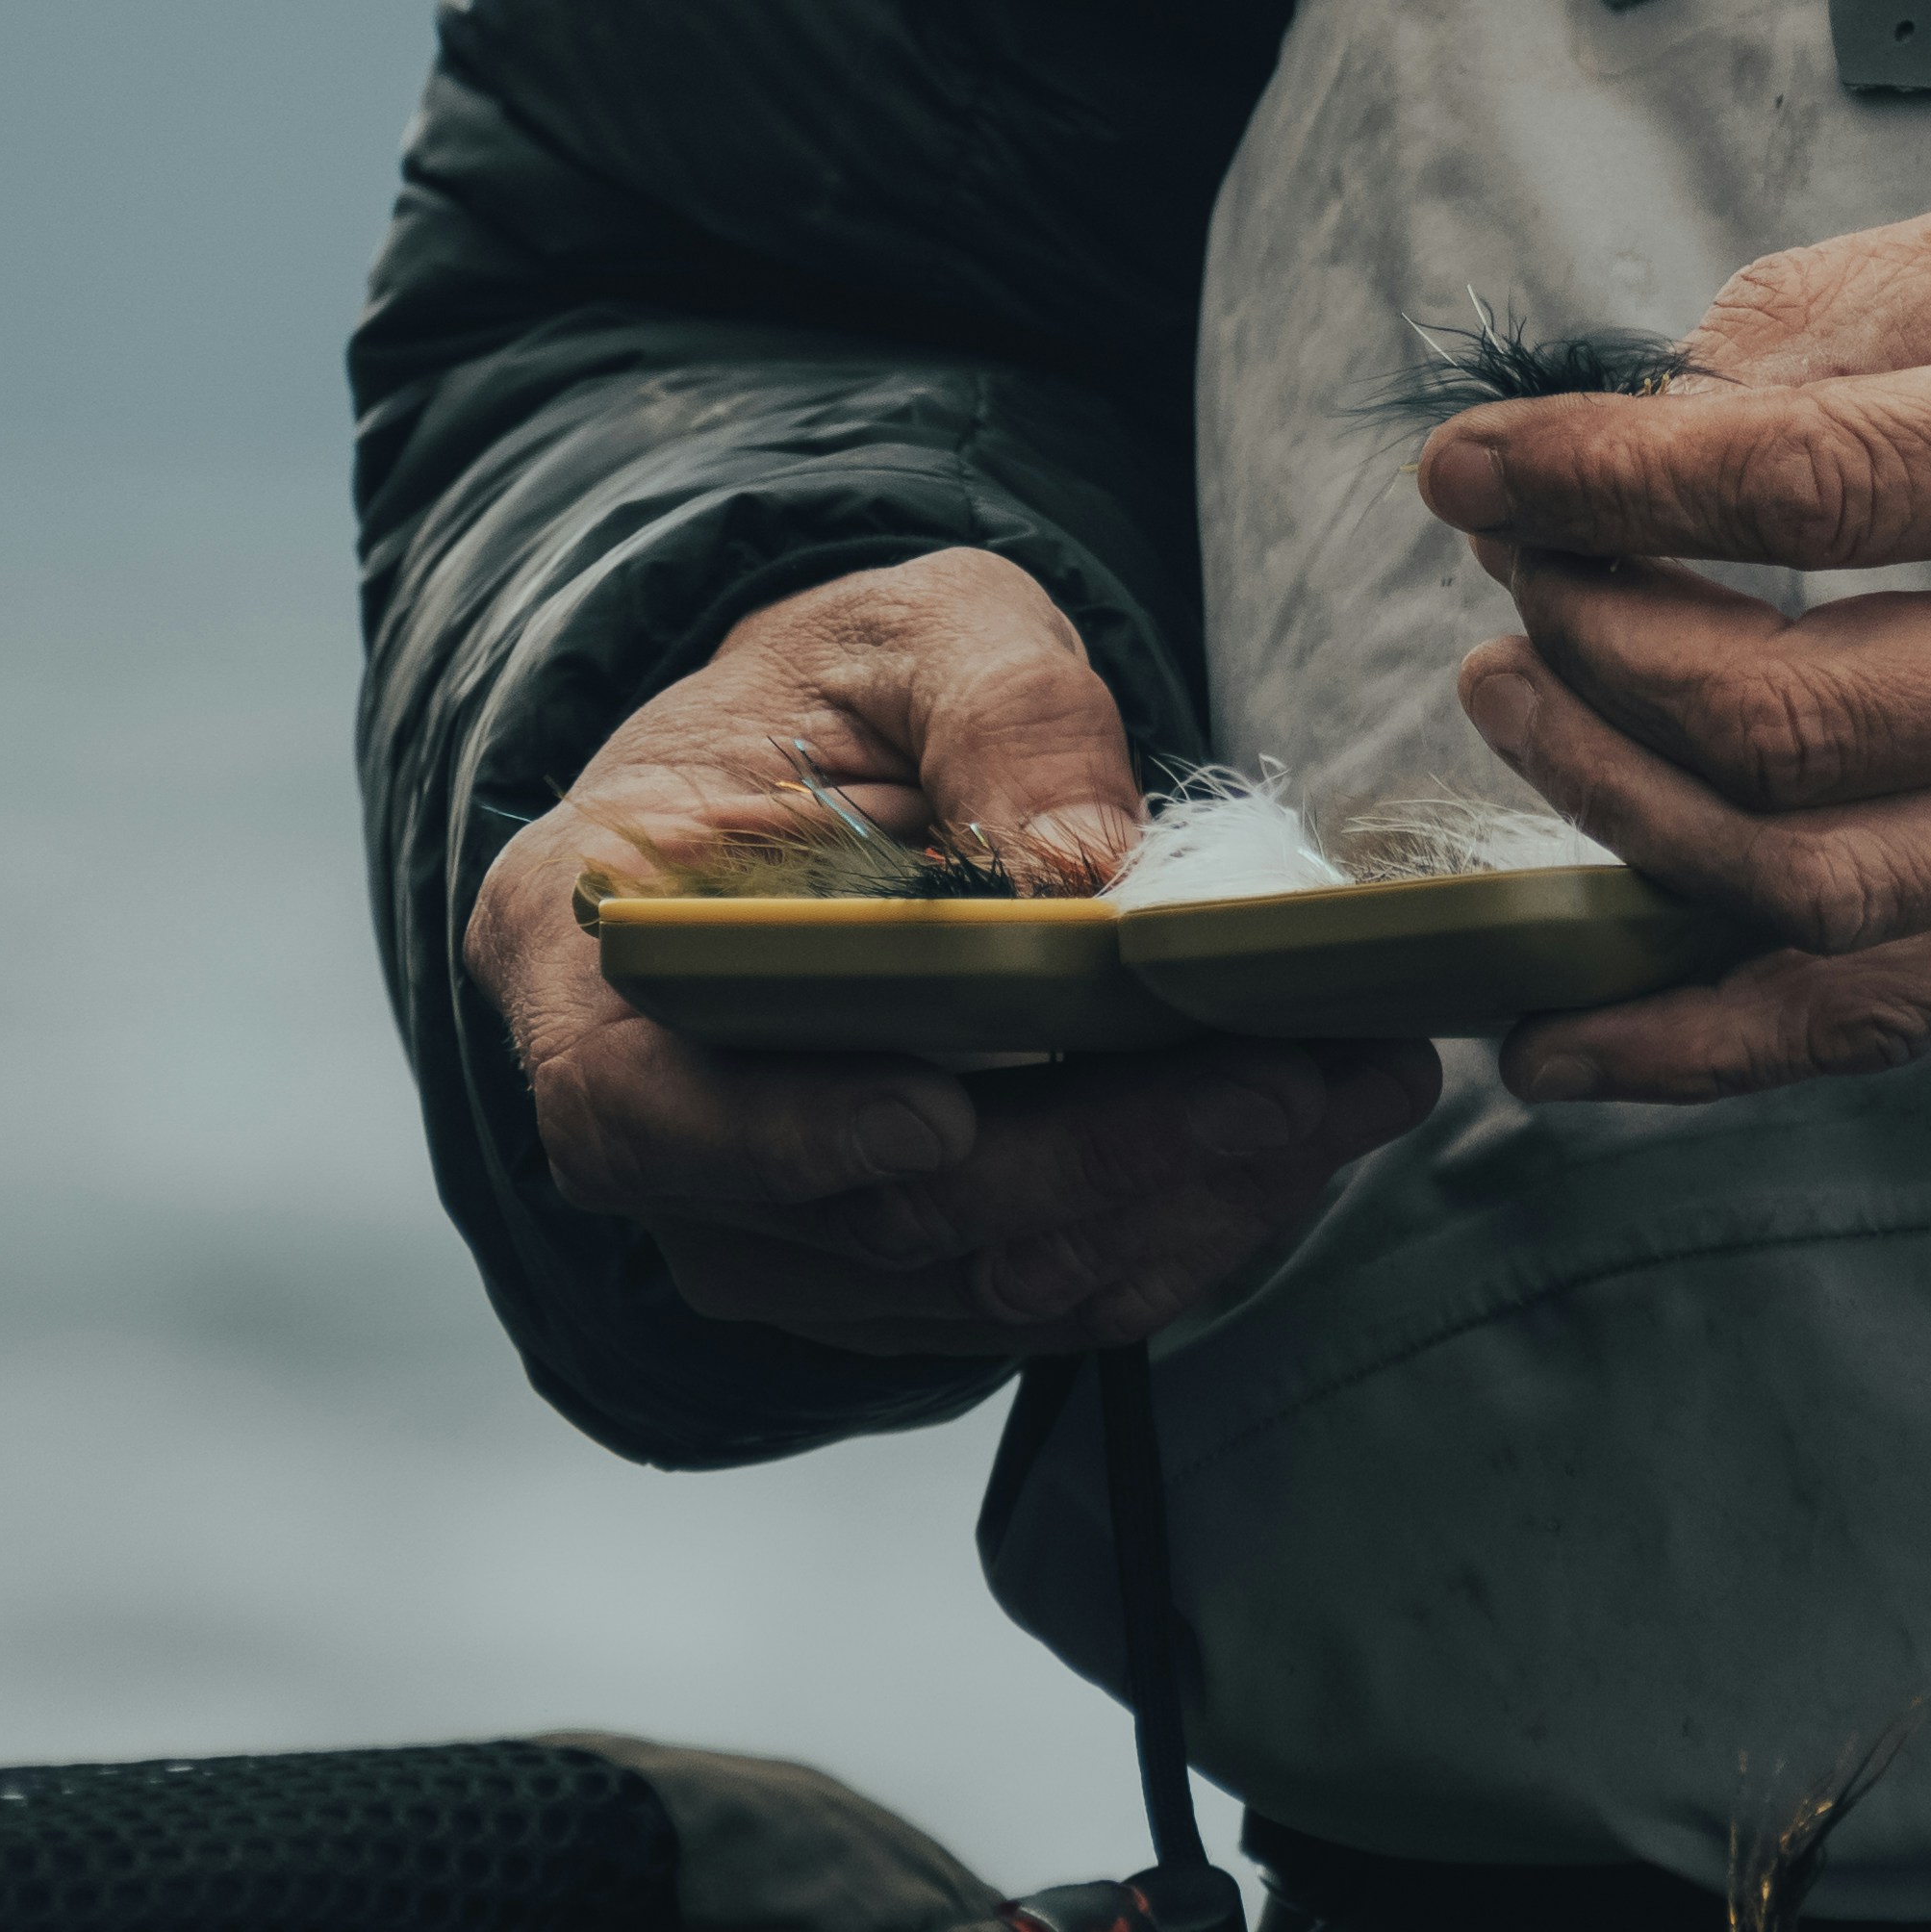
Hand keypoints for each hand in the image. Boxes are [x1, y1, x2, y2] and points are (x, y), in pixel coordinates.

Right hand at [465, 551, 1436, 1354]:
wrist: (835, 780)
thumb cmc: (847, 698)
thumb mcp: (918, 631)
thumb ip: (1000, 713)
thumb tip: (1088, 867)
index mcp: (587, 957)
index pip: (641, 1104)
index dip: (787, 1135)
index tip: (937, 1117)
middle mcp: (654, 1130)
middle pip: (866, 1213)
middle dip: (1096, 1160)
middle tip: (1287, 1082)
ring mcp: (769, 1229)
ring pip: (976, 1280)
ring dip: (1175, 1207)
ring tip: (1343, 1101)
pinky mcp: (890, 1275)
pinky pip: (1034, 1300)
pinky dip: (1174, 1236)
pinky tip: (1297, 1153)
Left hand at [1422, 174, 1930, 1103]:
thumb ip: (1868, 308)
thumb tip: (1655, 416)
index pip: (1823, 484)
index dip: (1604, 481)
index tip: (1476, 467)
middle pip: (1804, 716)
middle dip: (1595, 647)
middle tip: (1520, 577)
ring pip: (1826, 892)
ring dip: (1618, 815)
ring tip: (1527, 707)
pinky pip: (1895, 1019)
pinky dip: (1703, 1050)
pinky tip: (1553, 1034)